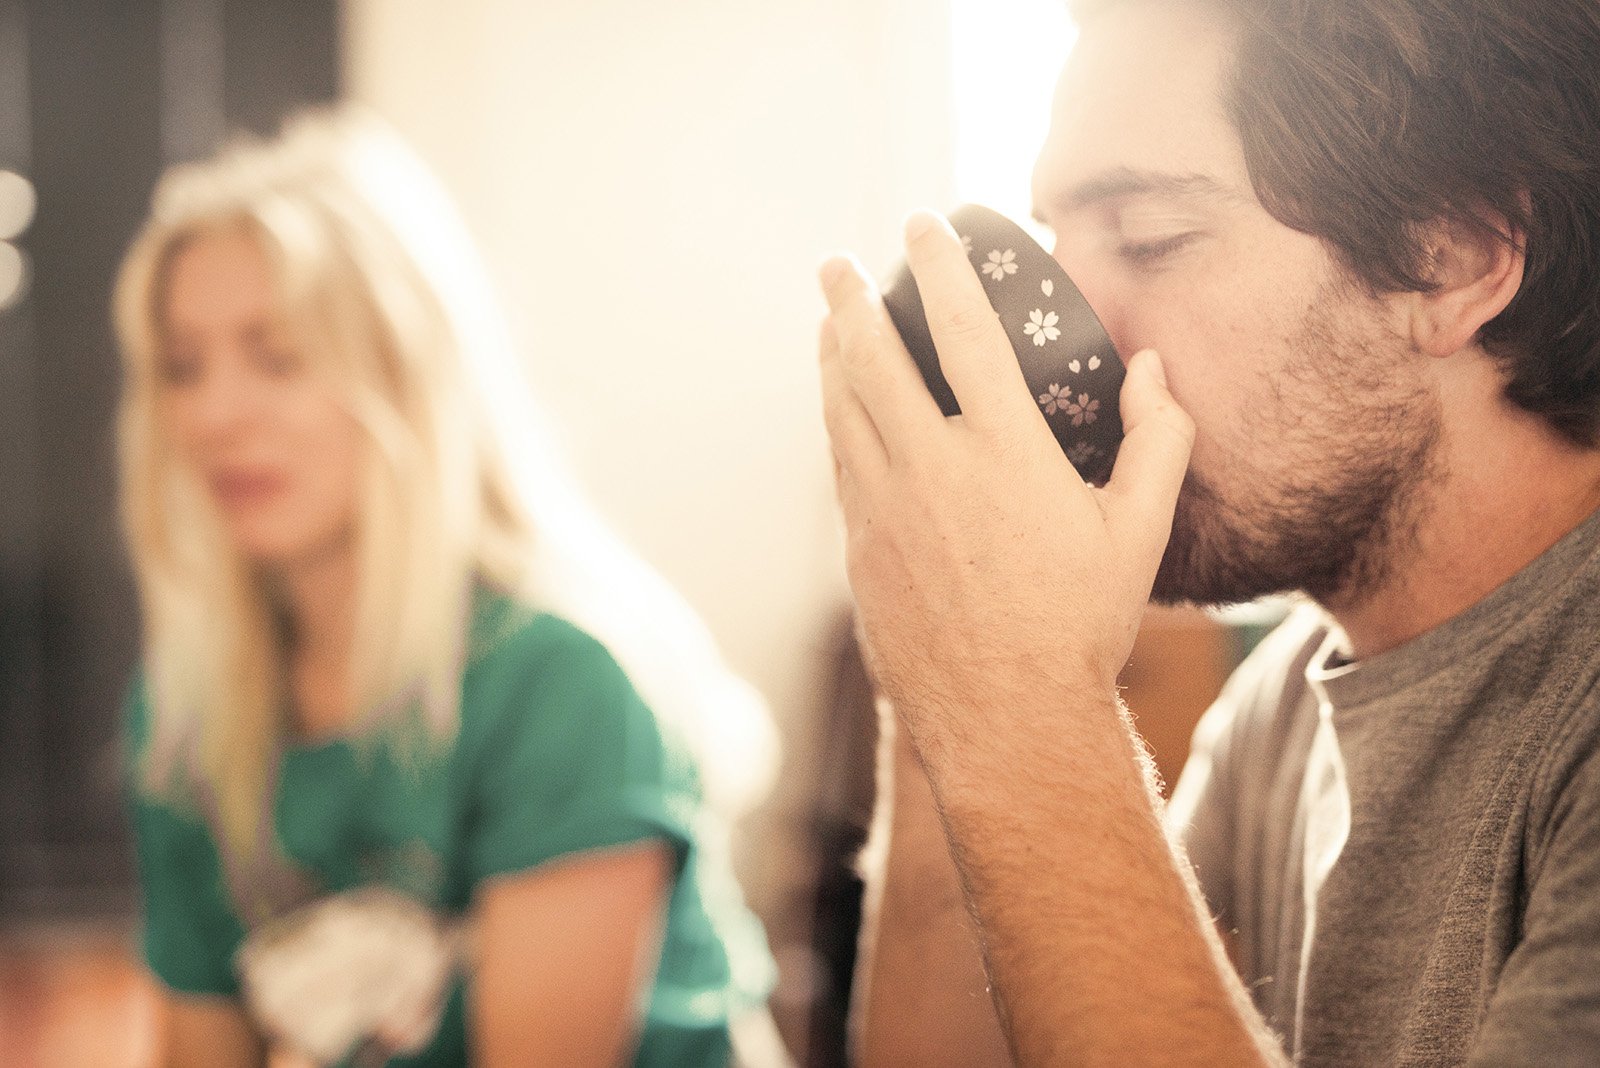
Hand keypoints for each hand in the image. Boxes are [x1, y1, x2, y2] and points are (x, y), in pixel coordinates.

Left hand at [818, 210, 1193, 763]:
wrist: (1005, 718)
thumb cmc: (1080, 626)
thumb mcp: (1140, 532)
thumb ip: (1158, 439)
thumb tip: (1151, 367)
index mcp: (1006, 453)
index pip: (964, 331)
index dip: (941, 267)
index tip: (923, 224)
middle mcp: (933, 469)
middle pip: (874, 359)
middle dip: (850, 299)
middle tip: (835, 262)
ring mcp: (885, 510)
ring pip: (842, 409)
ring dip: (831, 354)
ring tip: (828, 319)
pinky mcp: (860, 549)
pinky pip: (840, 465)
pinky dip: (835, 420)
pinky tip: (837, 407)